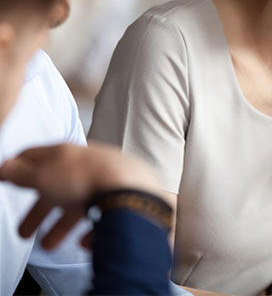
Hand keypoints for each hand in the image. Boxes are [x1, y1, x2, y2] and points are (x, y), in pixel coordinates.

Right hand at [0, 142, 164, 247]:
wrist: (130, 191)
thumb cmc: (86, 179)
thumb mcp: (43, 176)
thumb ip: (21, 173)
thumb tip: (3, 165)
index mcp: (67, 154)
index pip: (37, 156)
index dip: (19, 166)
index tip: (10, 175)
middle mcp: (88, 165)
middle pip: (58, 187)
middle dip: (39, 210)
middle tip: (24, 231)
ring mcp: (107, 181)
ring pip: (80, 204)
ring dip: (62, 226)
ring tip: (50, 245)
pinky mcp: (122, 199)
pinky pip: (103, 217)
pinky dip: (91, 231)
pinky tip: (85, 242)